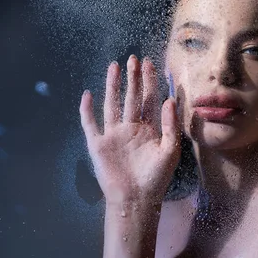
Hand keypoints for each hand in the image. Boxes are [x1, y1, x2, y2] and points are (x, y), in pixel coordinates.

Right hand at [79, 55, 180, 216]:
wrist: (136, 199)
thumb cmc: (157, 178)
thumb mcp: (170, 150)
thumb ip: (170, 125)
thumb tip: (170, 100)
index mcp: (150, 129)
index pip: (150, 100)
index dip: (151, 82)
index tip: (151, 64)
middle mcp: (131, 128)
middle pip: (131, 97)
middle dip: (133, 78)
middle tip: (134, 58)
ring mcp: (114, 135)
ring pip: (112, 104)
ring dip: (112, 85)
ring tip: (114, 66)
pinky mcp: (98, 144)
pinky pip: (90, 124)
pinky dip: (87, 110)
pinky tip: (88, 94)